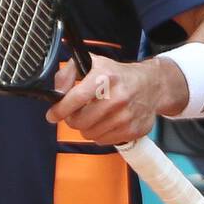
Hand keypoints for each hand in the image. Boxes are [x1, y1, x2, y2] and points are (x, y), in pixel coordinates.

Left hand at [45, 54, 182, 145]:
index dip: (59, 110)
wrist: (151, 85)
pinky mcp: (133, 130)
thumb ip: (67, 73)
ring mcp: (126, 116)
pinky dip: (100, 134)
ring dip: (86, 127)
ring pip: (90, 134)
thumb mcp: (92, 63)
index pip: (75, 98)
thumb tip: (56, 93)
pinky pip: (103, 141)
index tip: (52, 115)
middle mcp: (117, 97)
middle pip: (80, 121)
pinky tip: (106, 121)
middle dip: (73, 119)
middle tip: (77, 112)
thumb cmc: (118, 75)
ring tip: (94, 115)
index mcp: (105, 77)